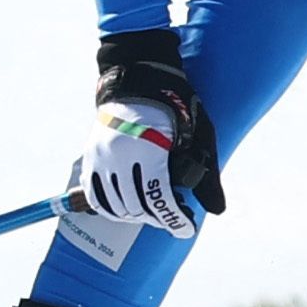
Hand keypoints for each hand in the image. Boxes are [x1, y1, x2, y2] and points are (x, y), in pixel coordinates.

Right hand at [68, 29, 225, 227]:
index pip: (158, 198)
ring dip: (136, 215)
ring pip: (114, 205)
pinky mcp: (90, 157)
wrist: (137, 77)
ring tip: (154, 213)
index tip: (186, 229)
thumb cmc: (175, 103)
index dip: (173, 219)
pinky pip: (95, 195)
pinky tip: (128, 210)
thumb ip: (207, 174)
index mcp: (147, 147)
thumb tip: (216, 210)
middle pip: (136, 206)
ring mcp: (100, 156)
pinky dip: (111, 209)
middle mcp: (118, 154)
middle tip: (174, 218)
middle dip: (158, 218)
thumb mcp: (199, 134)